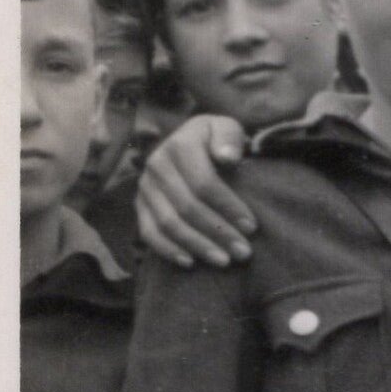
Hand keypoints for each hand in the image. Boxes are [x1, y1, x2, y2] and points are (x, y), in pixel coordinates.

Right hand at [134, 116, 251, 267]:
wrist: (191, 144)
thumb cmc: (217, 141)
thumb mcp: (226, 128)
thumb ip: (229, 137)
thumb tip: (227, 157)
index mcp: (179, 145)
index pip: (204, 182)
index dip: (228, 207)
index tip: (251, 227)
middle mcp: (157, 165)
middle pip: (187, 206)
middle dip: (218, 232)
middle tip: (243, 252)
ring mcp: (145, 188)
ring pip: (169, 223)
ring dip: (198, 246)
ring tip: (224, 261)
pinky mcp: (139, 206)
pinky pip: (149, 233)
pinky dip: (168, 250)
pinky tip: (190, 263)